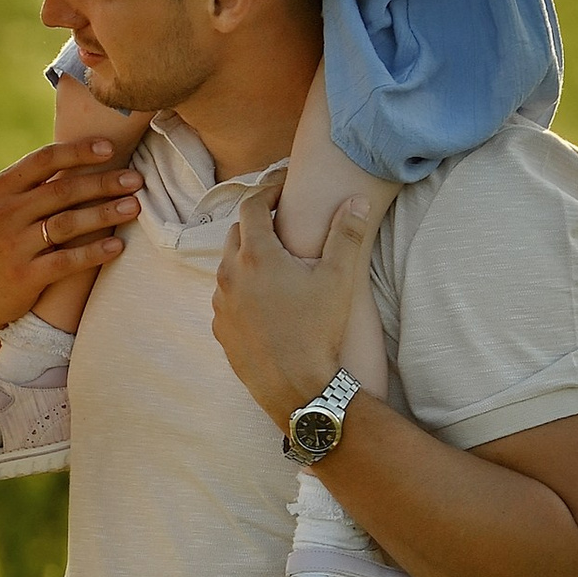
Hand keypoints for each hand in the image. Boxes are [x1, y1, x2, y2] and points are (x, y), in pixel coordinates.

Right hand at [0, 136, 144, 358]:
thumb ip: (29, 188)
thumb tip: (76, 159)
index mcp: (2, 190)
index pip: (43, 160)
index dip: (78, 151)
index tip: (109, 148)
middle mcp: (6, 213)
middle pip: (63, 190)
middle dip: (103, 182)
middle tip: (135, 180)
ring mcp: (13, 245)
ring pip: (67, 223)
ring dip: (104, 213)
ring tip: (134, 208)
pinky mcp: (23, 276)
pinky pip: (65, 261)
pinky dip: (93, 253)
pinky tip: (116, 247)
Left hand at [211, 186, 373, 427]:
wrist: (297, 386)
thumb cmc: (319, 330)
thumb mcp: (339, 279)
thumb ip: (347, 234)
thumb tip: (356, 200)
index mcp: (257, 255)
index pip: (252, 206)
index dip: (268, 191)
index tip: (283, 190)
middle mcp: (230, 274)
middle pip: (237, 233)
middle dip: (257, 223)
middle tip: (281, 224)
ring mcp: (221, 303)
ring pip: (229, 266)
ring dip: (248, 258)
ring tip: (276, 264)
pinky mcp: (220, 327)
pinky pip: (226, 297)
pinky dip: (242, 289)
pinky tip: (266, 299)